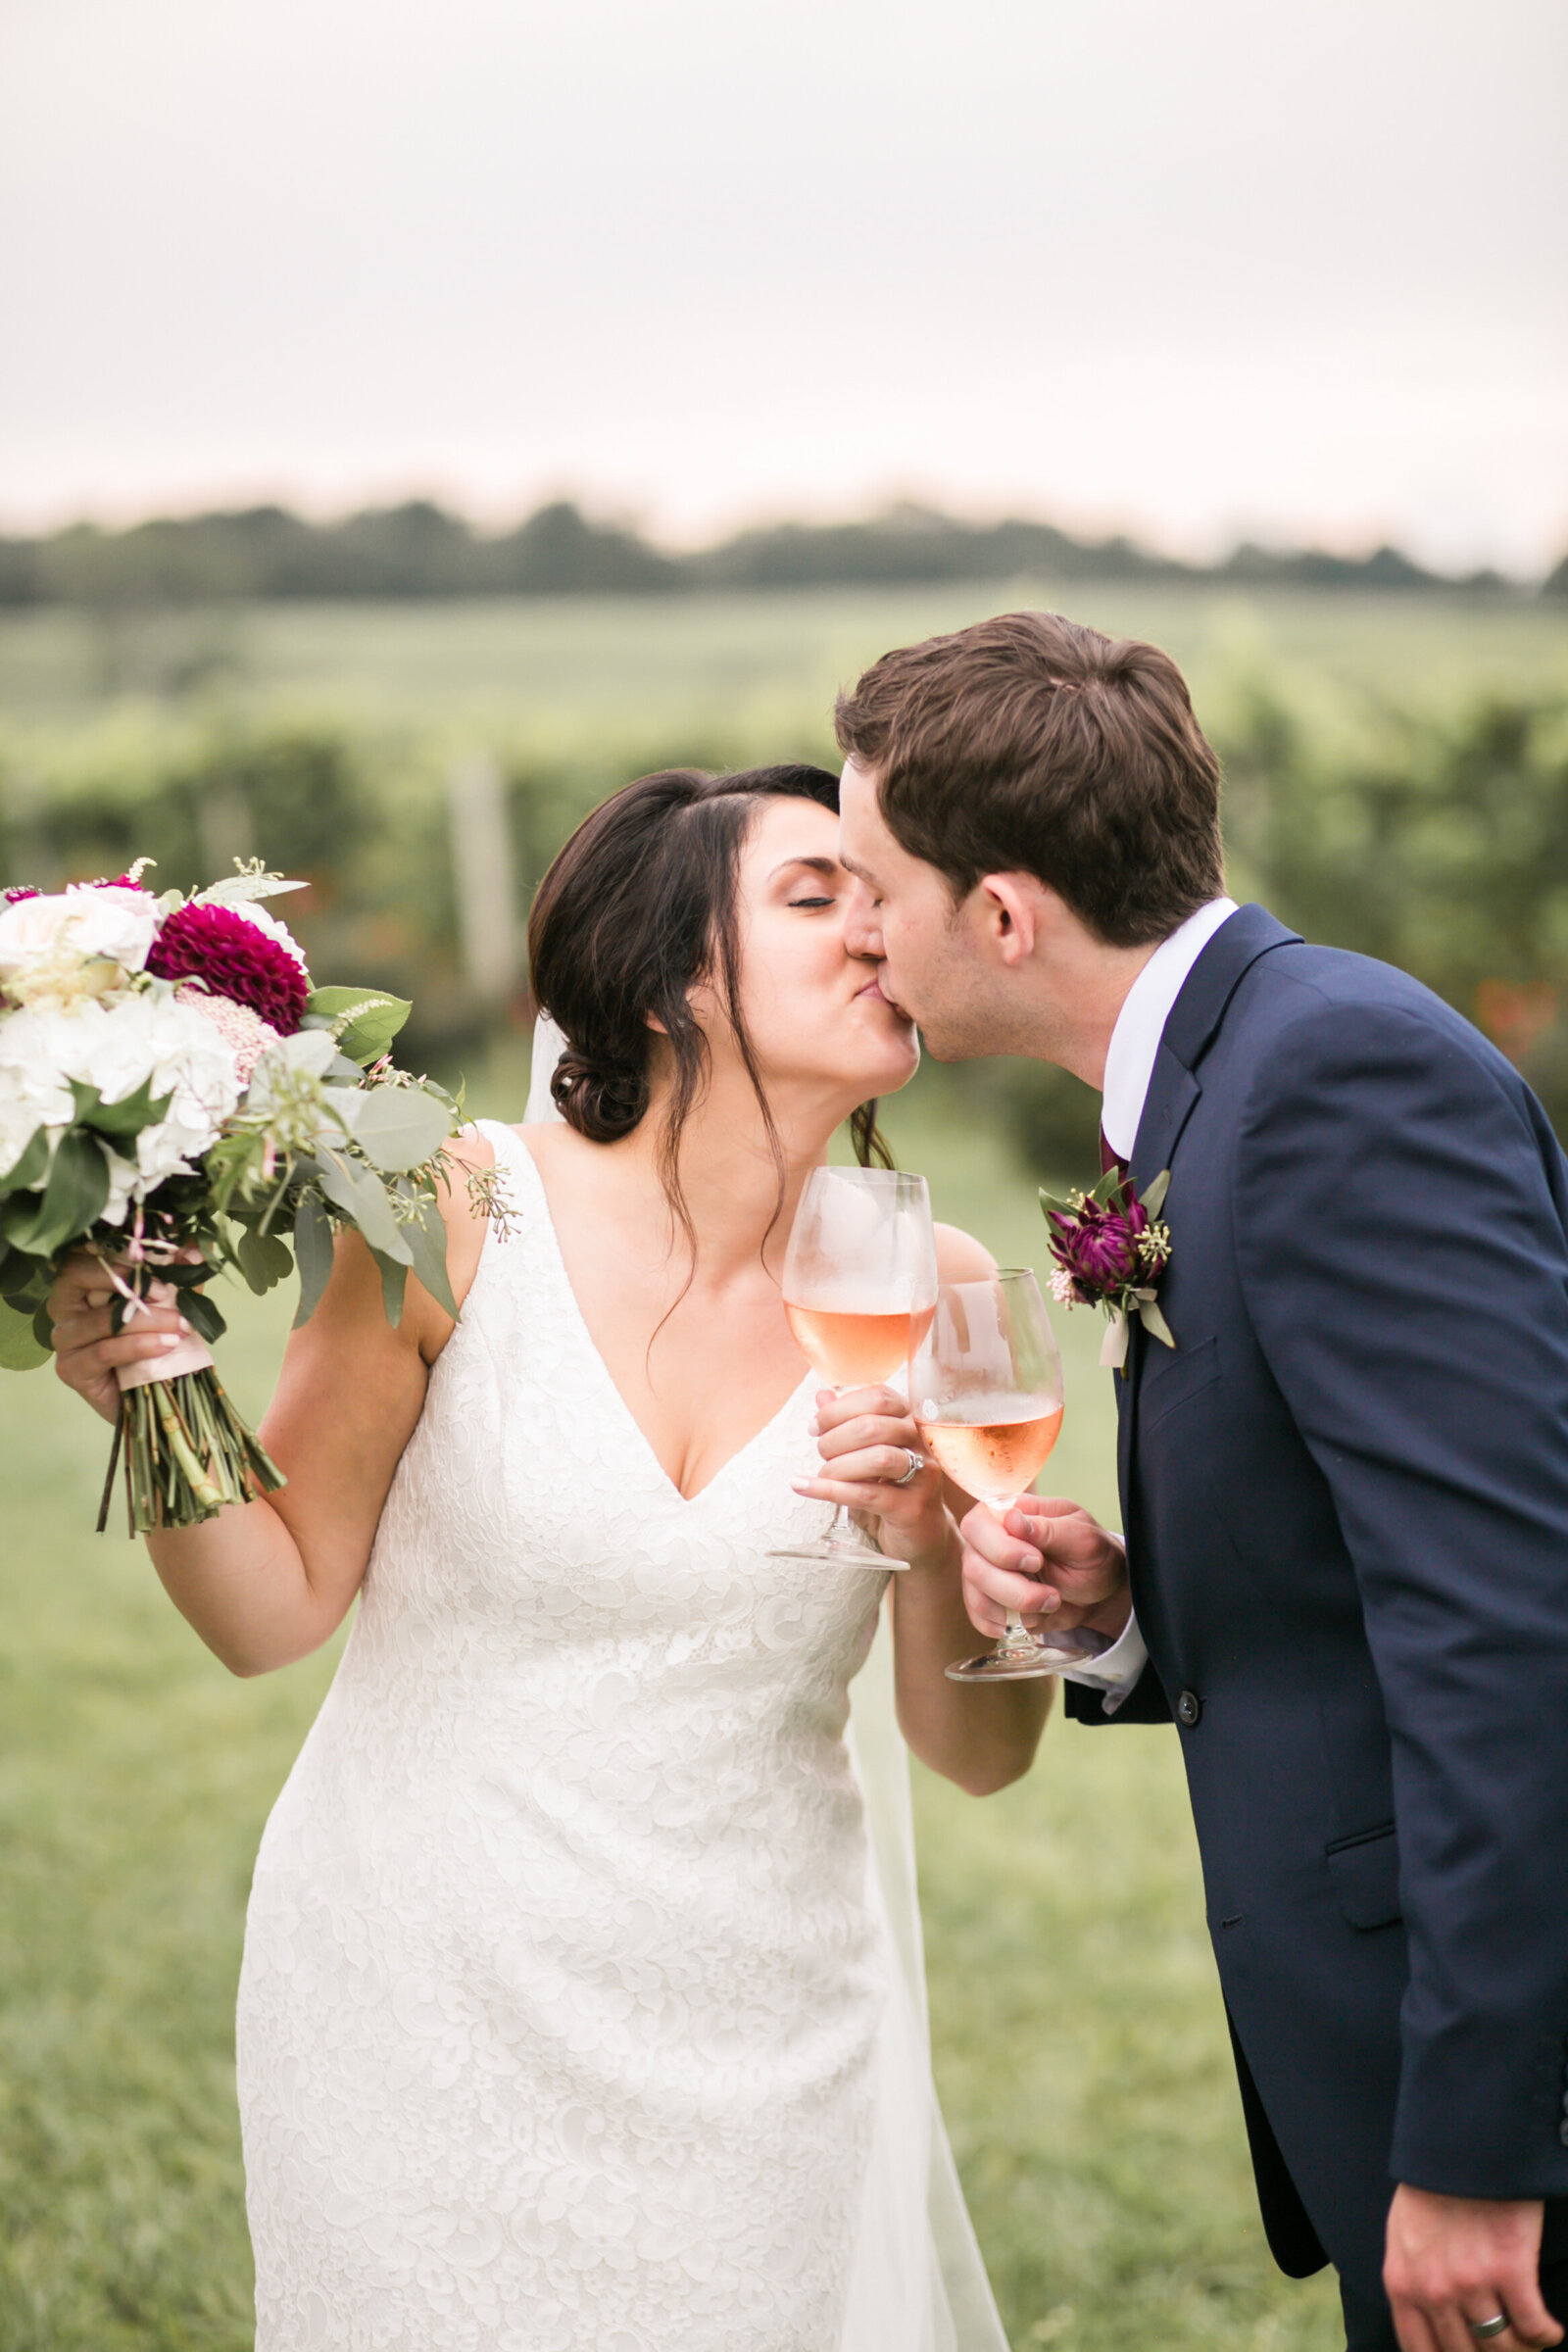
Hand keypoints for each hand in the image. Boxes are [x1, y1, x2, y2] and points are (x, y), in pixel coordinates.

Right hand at [47, 1253, 192, 1425]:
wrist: (153, 1397)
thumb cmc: (154, 1343)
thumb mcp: (172, 1303)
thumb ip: (180, 1274)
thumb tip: (195, 1249)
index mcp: (81, 1283)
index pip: (85, 1252)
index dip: (120, 1252)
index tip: (161, 1259)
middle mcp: (64, 1306)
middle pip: (79, 1277)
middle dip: (127, 1281)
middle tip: (166, 1292)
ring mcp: (64, 1339)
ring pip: (100, 1320)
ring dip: (146, 1321)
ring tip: (181, 1326)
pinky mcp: (71, 1369)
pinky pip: (103, 1352)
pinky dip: (138, 1346)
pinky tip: (166, 1345)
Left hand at [791, 1386, 950, 1568]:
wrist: (922, 1535)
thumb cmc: (892, 1488)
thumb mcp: (868, 1453)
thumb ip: (847, 1422)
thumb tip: (822, 1395)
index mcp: (912, 1421)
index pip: (879, 1398)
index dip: (841, 1408)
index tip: (816, 1426)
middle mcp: (923, 1443)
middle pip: (874, 1426)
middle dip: (835, 1437)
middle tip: (821, 1452)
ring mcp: (924, 1475)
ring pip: (878, 1458)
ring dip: (838, 1464)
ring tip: (823, 1473)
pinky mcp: (913, 1507)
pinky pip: (867, 1494)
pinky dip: (830, 1490)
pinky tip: (804, 1487)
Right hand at [959, 1495, 1130, 1642]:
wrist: (1099, 1592)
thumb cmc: (1091, 1556)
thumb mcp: (1082, 1539)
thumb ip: (1048, 1529)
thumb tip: (1012, 1518)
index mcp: (1007, 1512)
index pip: (977, 1525)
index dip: (1001, 1549)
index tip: (1037, 1561)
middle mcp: (987, 1542)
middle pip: (973, 1566)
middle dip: (1014, 1589)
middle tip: (1052, 1594)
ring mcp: (984, 1573)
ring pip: (978, 1598)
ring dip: (1019, 1610)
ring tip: (1052, 1603)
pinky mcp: (988, 1602)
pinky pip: (981, 1620)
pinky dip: (1010, 1625)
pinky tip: (1035, 1618)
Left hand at [1385, 2185, 1560, 2350]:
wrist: (1462, 2145)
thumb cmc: (1433, 2188)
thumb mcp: (1403, 2236)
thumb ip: (1411, 2281)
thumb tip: (1429, 2324)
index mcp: (1402, 2283)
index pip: (1420, 2351)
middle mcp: (1433, 2290)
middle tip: (1506, 2350)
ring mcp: (1471, 2282)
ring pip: (1502, 2347)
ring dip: (1521, 2350)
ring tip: (1530, 2343)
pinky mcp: (1509, 2269)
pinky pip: (1533, 2325)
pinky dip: (1546, 2334)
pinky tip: (1550, 2331)